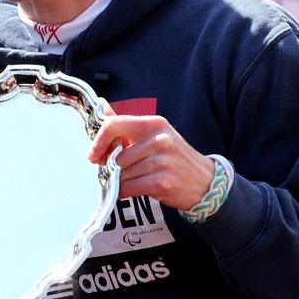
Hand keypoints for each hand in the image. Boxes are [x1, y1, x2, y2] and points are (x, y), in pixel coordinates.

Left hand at [88, 108, 213, 211]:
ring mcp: (162, 161)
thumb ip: (125, 124)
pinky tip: (130, 190)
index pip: (114, 125)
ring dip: (119, 181)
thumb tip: (102, 106)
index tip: (93, 155)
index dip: (98, 141)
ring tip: (129, 180)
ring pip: (121, 173)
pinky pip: (129, 188)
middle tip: (116, 172)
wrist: (205, 181)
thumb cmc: (173, 157)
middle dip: (111, 167)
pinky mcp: (163, 183)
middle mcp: (159, 140)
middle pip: (116, 156)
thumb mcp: (153, 134)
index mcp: (153, 123)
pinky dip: (124, 192)